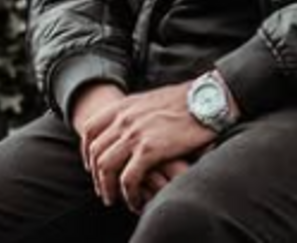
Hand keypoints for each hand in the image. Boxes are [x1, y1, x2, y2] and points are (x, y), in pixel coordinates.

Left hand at [78, 81, 217, 212]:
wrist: (209, 98)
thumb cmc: (188, 100)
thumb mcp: (153, 99)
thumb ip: (136, 111)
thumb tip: (132, 126)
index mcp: (124, 105)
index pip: (90, 129)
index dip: (87, 151)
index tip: (92, 164)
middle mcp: (124, 119)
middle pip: (95, 152)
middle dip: (96, 175)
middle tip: (103, 188)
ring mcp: (135, 134)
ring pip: (105, 167)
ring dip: (107, 187)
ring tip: (114, 199)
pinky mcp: (150, 149)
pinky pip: (128, 178)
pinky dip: (128, 193)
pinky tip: (134, 199)